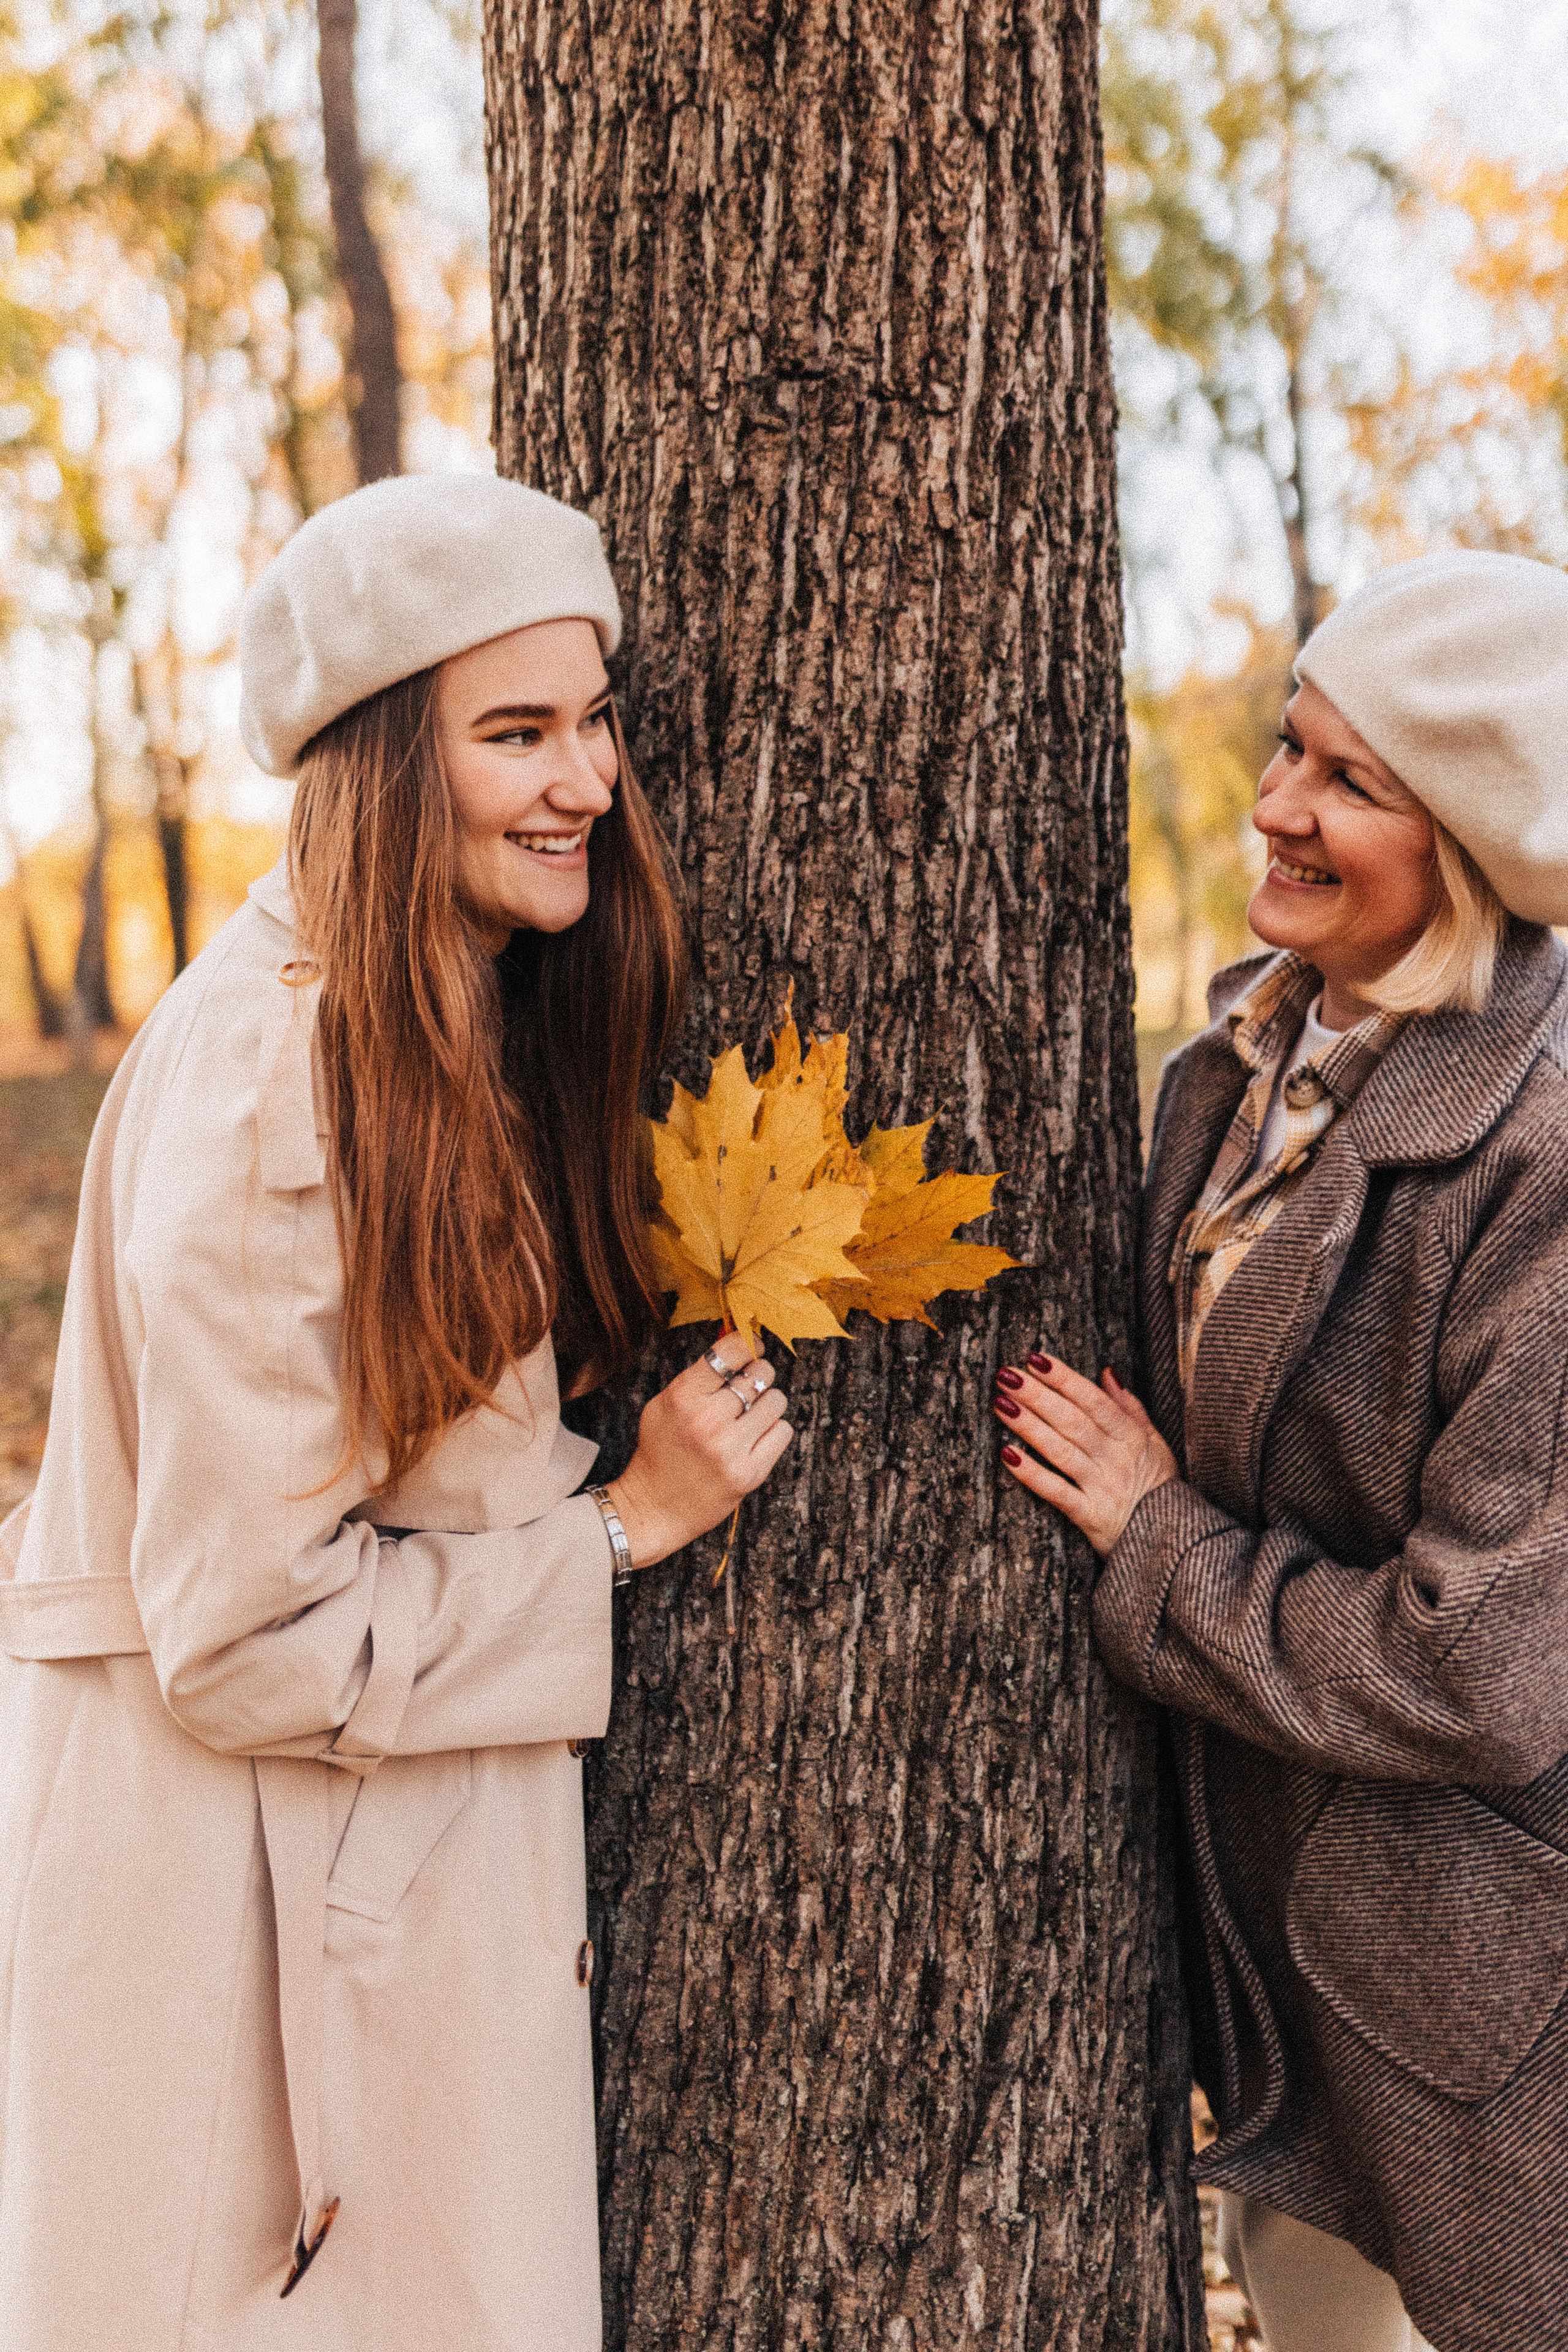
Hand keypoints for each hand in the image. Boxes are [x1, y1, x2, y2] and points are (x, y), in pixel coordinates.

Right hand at [607, 1330, 792, 1569]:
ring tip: (748, 1417)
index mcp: (682, 1397)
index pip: (730, 1352)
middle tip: (747, 1388)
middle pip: (759, 1374)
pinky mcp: (750, 1473)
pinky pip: (783, 1432)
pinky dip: (773, 1431)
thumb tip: (738, 1338)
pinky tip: (753, 1439)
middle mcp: (707, 1421)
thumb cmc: (661, 1450)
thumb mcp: (665, 1404)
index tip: (751, 1347)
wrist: (655, 1508)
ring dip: (766, 1405)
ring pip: (776, 1401)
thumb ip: (700, 1375)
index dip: (746, 1345)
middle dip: (757, 1376)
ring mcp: (730, 1449)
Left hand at [994, 1353, 1176, 1555]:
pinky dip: (1031, 1474)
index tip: (1036, 1359)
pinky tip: (1007, 1455)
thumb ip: (1130, 1407)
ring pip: (1062, 1451)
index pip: (1094, 1401)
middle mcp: (1116, 1459)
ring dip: (1030, 1427)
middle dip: (1039, 1396)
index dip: (1065, 1379)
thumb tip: (1107, 1371)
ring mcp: (1102, 1488)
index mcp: (1132, 1437)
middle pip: (1073, 1422)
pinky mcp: (1089, 1517)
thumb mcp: (1154, 1443)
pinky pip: (1057, 1492)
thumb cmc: (1158, 1486)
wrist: (1172, 1540)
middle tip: (1008, 1376)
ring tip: (1002, 1405)